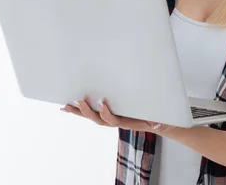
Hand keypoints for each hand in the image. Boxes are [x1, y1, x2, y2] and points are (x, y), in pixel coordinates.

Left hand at [60, 98, 174, 133]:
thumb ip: (159, 122)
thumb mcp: (159, 120)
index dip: (107, 114)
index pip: (114, 120)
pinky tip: (70, 106)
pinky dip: (80, 110)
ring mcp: (110, 118)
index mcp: (126, 122)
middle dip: (87, 111)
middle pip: (98, 119)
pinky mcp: (107, 113)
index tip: (103, 104)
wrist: (155, 123)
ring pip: (92, 116)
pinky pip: (92, 112)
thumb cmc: (157, 119)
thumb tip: (158, 124)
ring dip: (79, 111)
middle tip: (78, 101)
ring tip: (66, 106)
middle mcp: (116, 121)